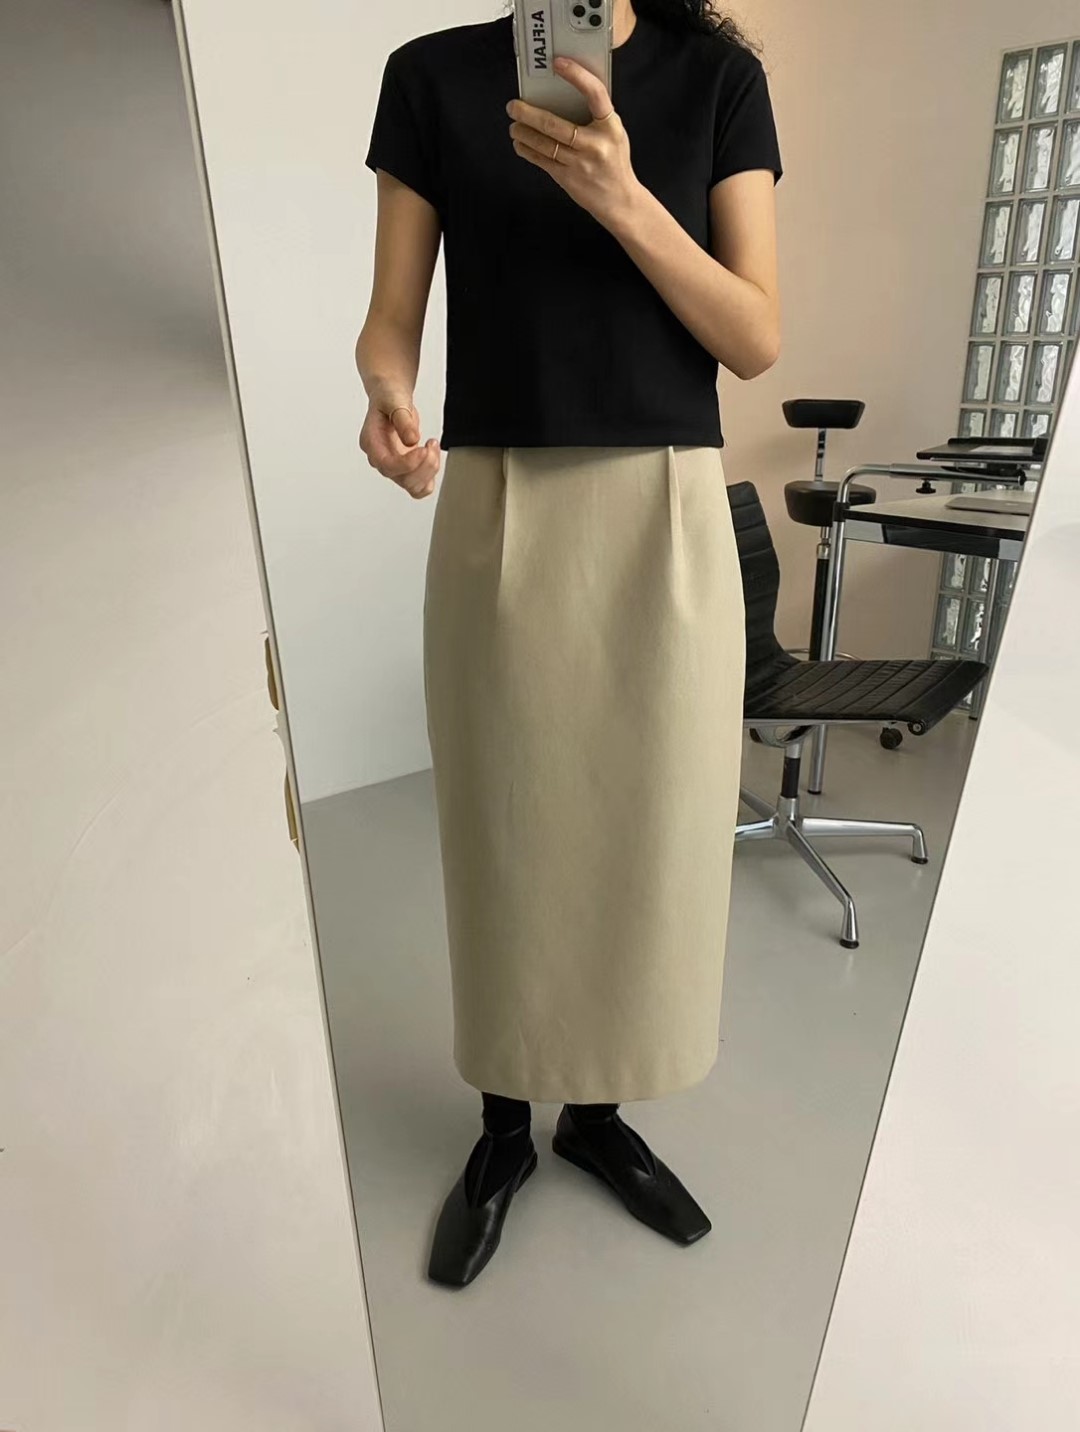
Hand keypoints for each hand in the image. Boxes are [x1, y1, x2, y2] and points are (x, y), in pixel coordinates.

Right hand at [360, 394, 440, 499]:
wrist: (392, 398)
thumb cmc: (389, 398)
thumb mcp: (394, 400)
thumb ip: (402, 419)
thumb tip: (411, 439)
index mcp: (371, 443)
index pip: (387, 465)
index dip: (407, 463)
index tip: (423, 449)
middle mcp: (381, 458)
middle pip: (402, 479)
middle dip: (423, 466)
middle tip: (432, 444)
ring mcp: (394, 466)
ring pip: (413, 486)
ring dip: (430, 470)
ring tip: (433, 446)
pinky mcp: (407, 468)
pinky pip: (420, 486)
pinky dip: (431, 475)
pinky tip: (433, 455)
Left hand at [507, 57, 640, 228]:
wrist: (620, 200)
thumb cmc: (614, 162)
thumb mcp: (614, 134)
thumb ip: (595, 116)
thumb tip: (563, 93)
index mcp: (610, 126)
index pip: (594, 94)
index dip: (576, 75)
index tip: (558, 63)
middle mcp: (595, 144)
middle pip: (554, 124)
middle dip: (528, 113)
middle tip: (513, 105)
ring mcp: (580, 163)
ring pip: (543, 143)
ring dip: (523, 132)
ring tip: (514, 125)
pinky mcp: (567, 178)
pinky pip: (541, 160)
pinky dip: (527, 150)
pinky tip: (520, 143)